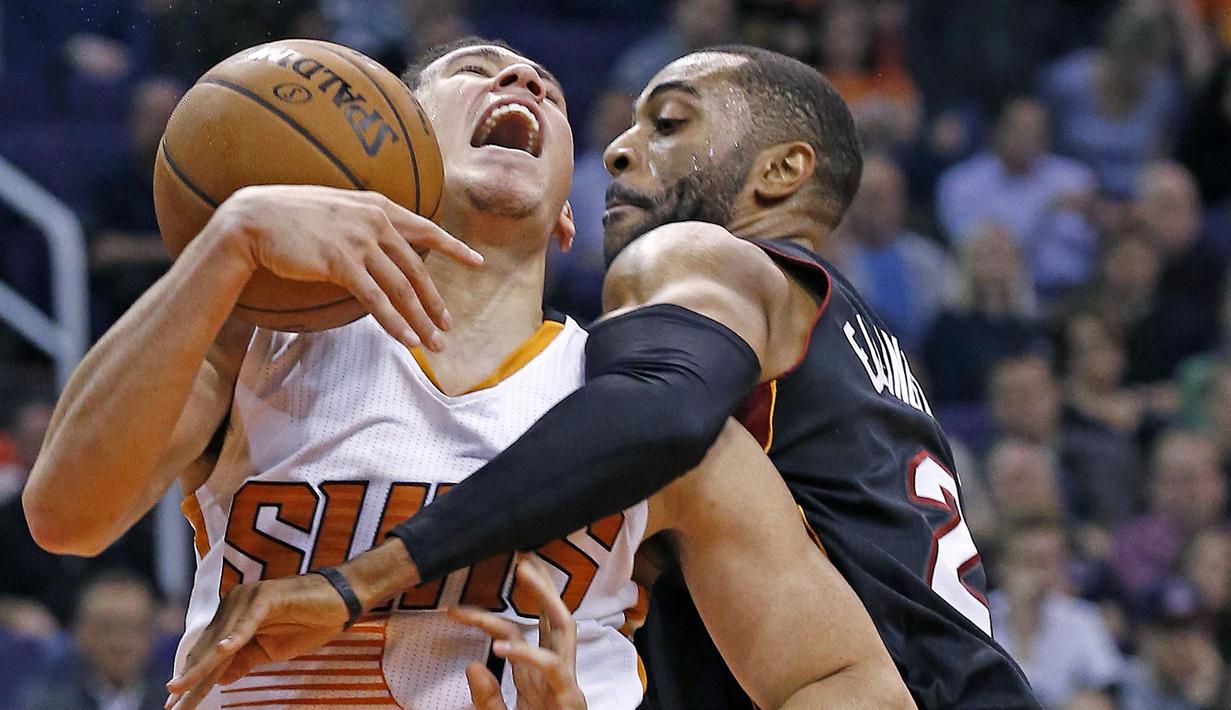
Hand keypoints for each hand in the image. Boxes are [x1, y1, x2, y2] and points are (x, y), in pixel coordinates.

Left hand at [164, 573, 349, 709]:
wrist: (341, 600)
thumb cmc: (308, 622)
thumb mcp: (271, 651)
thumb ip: (244, 661)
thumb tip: (218, 680)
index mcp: (235, 618)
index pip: (210, 653)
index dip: (194, 678)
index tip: (175, 703)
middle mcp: (235, 605)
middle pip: (210, 648)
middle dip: (191, 678)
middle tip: (172, 703)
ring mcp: (250, 598)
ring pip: (223, 639)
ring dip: (203, 666)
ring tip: (183, 688)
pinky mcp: (268, 596)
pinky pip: (249, 622)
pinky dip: (236, 638)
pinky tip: (222, 653)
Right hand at [215, 185, 483, 350]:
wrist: (253, 218)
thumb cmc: (290, 216)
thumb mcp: (338, 208)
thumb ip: (366, 222)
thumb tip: (385, 243)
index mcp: (378, 206)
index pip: (427, 229)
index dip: (454, 248)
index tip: (477, 263)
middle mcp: (375, 222)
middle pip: (417, 269)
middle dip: (435, 303)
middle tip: (448, 327)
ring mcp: (359, 241)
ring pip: (401, 288)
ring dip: (420, 320)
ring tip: (432, 343)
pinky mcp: (341, 263)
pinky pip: (376, 300)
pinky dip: (394, 323)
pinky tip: (406, 340)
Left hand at [448, 556, 587, 709]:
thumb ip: (487, 696)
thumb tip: (472, 666)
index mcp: (533, 670)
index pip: (512, 632)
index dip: (484, 617)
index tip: (453, 610)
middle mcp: (551, 667)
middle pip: (550, 615)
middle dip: (540, 583)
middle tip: (522, 556)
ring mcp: (563, 679)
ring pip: (562, 627)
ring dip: (546, 596)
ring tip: (526, 572)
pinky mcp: (568, 695)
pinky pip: (550, 666)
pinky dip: (528, 653)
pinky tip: (502, 646)